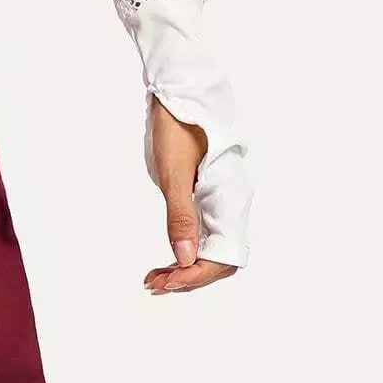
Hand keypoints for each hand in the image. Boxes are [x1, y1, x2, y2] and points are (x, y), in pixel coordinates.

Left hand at [144, 98, 238, 295]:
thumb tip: (185, 259)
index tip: (168, 282)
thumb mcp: (174, 174)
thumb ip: (181, 217)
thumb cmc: (179, 129)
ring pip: (208, 250)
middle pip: (217, 258)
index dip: (197, 275)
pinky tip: (163, 262)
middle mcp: (229, 205)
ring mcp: (217, 203)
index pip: (223, 256)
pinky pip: (201, 236)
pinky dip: (182, 253)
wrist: (179, 97)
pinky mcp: (205, 199)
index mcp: (229, 200)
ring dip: (183, 269)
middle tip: (155, 284)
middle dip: (188, 277)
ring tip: (154, 278)